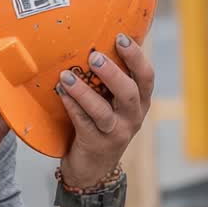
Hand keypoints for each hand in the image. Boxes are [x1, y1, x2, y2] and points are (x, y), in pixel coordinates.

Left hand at [56, 33, 154, 187]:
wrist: (93, 169)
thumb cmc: (100, 126)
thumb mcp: (113, 104)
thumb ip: (111, 80)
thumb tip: (98, 40)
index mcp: (140, 103)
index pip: (146, 77)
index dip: (137, 56)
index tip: (121, 37)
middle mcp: (133, 118)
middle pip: (130, 92)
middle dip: (112, 72)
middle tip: (94, 55)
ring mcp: (116, 134)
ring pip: (103, 111)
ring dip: (84, 91)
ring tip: (66, 76)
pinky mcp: (96, 145)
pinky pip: (83, 123)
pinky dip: (72, 106)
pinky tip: (60, 93)